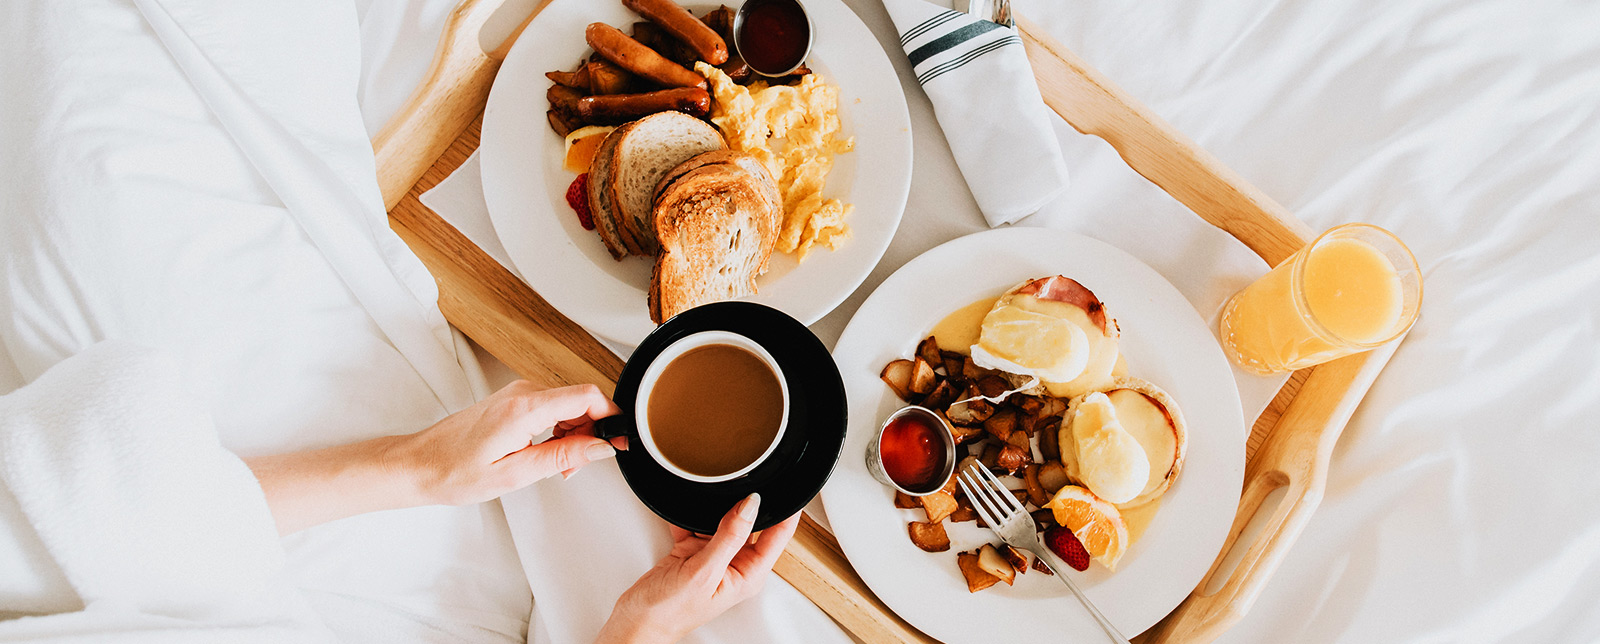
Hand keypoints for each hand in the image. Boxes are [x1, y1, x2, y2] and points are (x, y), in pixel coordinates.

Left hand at [394, 381, 624, 505]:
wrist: (420, 464)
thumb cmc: (455, 472)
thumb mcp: (516, 473)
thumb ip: (564, 456)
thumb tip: (602, 446)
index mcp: (524, 407)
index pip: (587, 395)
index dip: (612, 417)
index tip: (621, 441)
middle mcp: (522, 392)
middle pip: (582, 400)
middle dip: (592, 433)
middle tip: (578, 467)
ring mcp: (517, 394)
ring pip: (569, 405)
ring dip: (576, 434)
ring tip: (558, 467)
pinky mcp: (513, 400)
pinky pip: (552, 408)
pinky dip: (560, 431)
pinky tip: (547, 454)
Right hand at [597, 494, 799, 643]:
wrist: (635, 622)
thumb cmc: (669, 613)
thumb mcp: (704, 572)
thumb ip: (730, 536)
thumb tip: (751, 506)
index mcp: (748, 574)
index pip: (779, 535)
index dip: (787, 510)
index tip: (785, 485)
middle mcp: (734, 564)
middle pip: (752, 524)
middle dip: (747, 503)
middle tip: (744, 480)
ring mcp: (713, 557)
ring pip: (723, 520)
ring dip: (715, 508)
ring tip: (712, 492)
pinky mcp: (691, 552)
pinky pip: (696, 523)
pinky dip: (689, 515)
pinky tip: (686, 508)